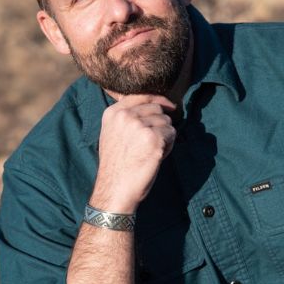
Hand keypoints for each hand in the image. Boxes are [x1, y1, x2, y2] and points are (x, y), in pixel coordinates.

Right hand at [91, 94, 176, 213]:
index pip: (140, 95)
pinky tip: (157, 156)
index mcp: (112, 113)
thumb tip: (152, 106)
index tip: (167, 105)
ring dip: (165, 135)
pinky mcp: (154, 139)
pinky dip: (170, 145)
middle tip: (152, 141)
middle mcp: (125, 116)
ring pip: (166, 121)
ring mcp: (139, 126)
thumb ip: (125, 118)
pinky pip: (172, 134)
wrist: (115, 187)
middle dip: (160, 122)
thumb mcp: (112, 133)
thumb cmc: (116, 164)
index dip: (157, 99)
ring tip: (152, 151)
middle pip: (156, 108)